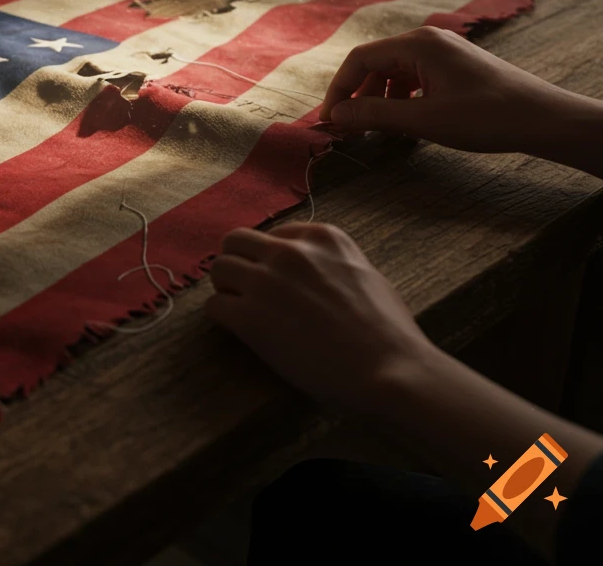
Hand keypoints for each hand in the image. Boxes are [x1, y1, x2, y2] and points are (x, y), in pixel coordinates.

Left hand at [205, 223, 436, 414]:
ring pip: (218, 268)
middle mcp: (289, 251)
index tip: (276, 278)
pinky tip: (239, 332)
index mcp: (322, 237)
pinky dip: (222, 318)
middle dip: (237, 262)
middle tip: (246, 289)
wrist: (388, 369)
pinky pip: (214, 306)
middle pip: (236, 241)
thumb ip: (335, 265)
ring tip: (241, 311)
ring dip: (225, 288)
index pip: (274, 234)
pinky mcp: (249, 317)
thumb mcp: (367, 277)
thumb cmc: (389, 333)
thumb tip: (320, 275)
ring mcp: (266, 282)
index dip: (270, 257)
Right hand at [319, 26, 575, 151]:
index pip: (360, 58)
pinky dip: (399, 97)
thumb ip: (374, 115)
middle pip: (374, 63)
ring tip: (374, 128)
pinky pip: (412, 76)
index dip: (338, 90)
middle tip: (348, 129)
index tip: (330, 119)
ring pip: (392, 71)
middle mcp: (427, 39)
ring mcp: (442, 51)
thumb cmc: (485, 117)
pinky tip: (403, 120)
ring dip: (378, 99)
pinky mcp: (452, 65)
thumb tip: (336, 116)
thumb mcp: (423, 119)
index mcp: (418, 44)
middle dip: (357, 96)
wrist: (542, 118)